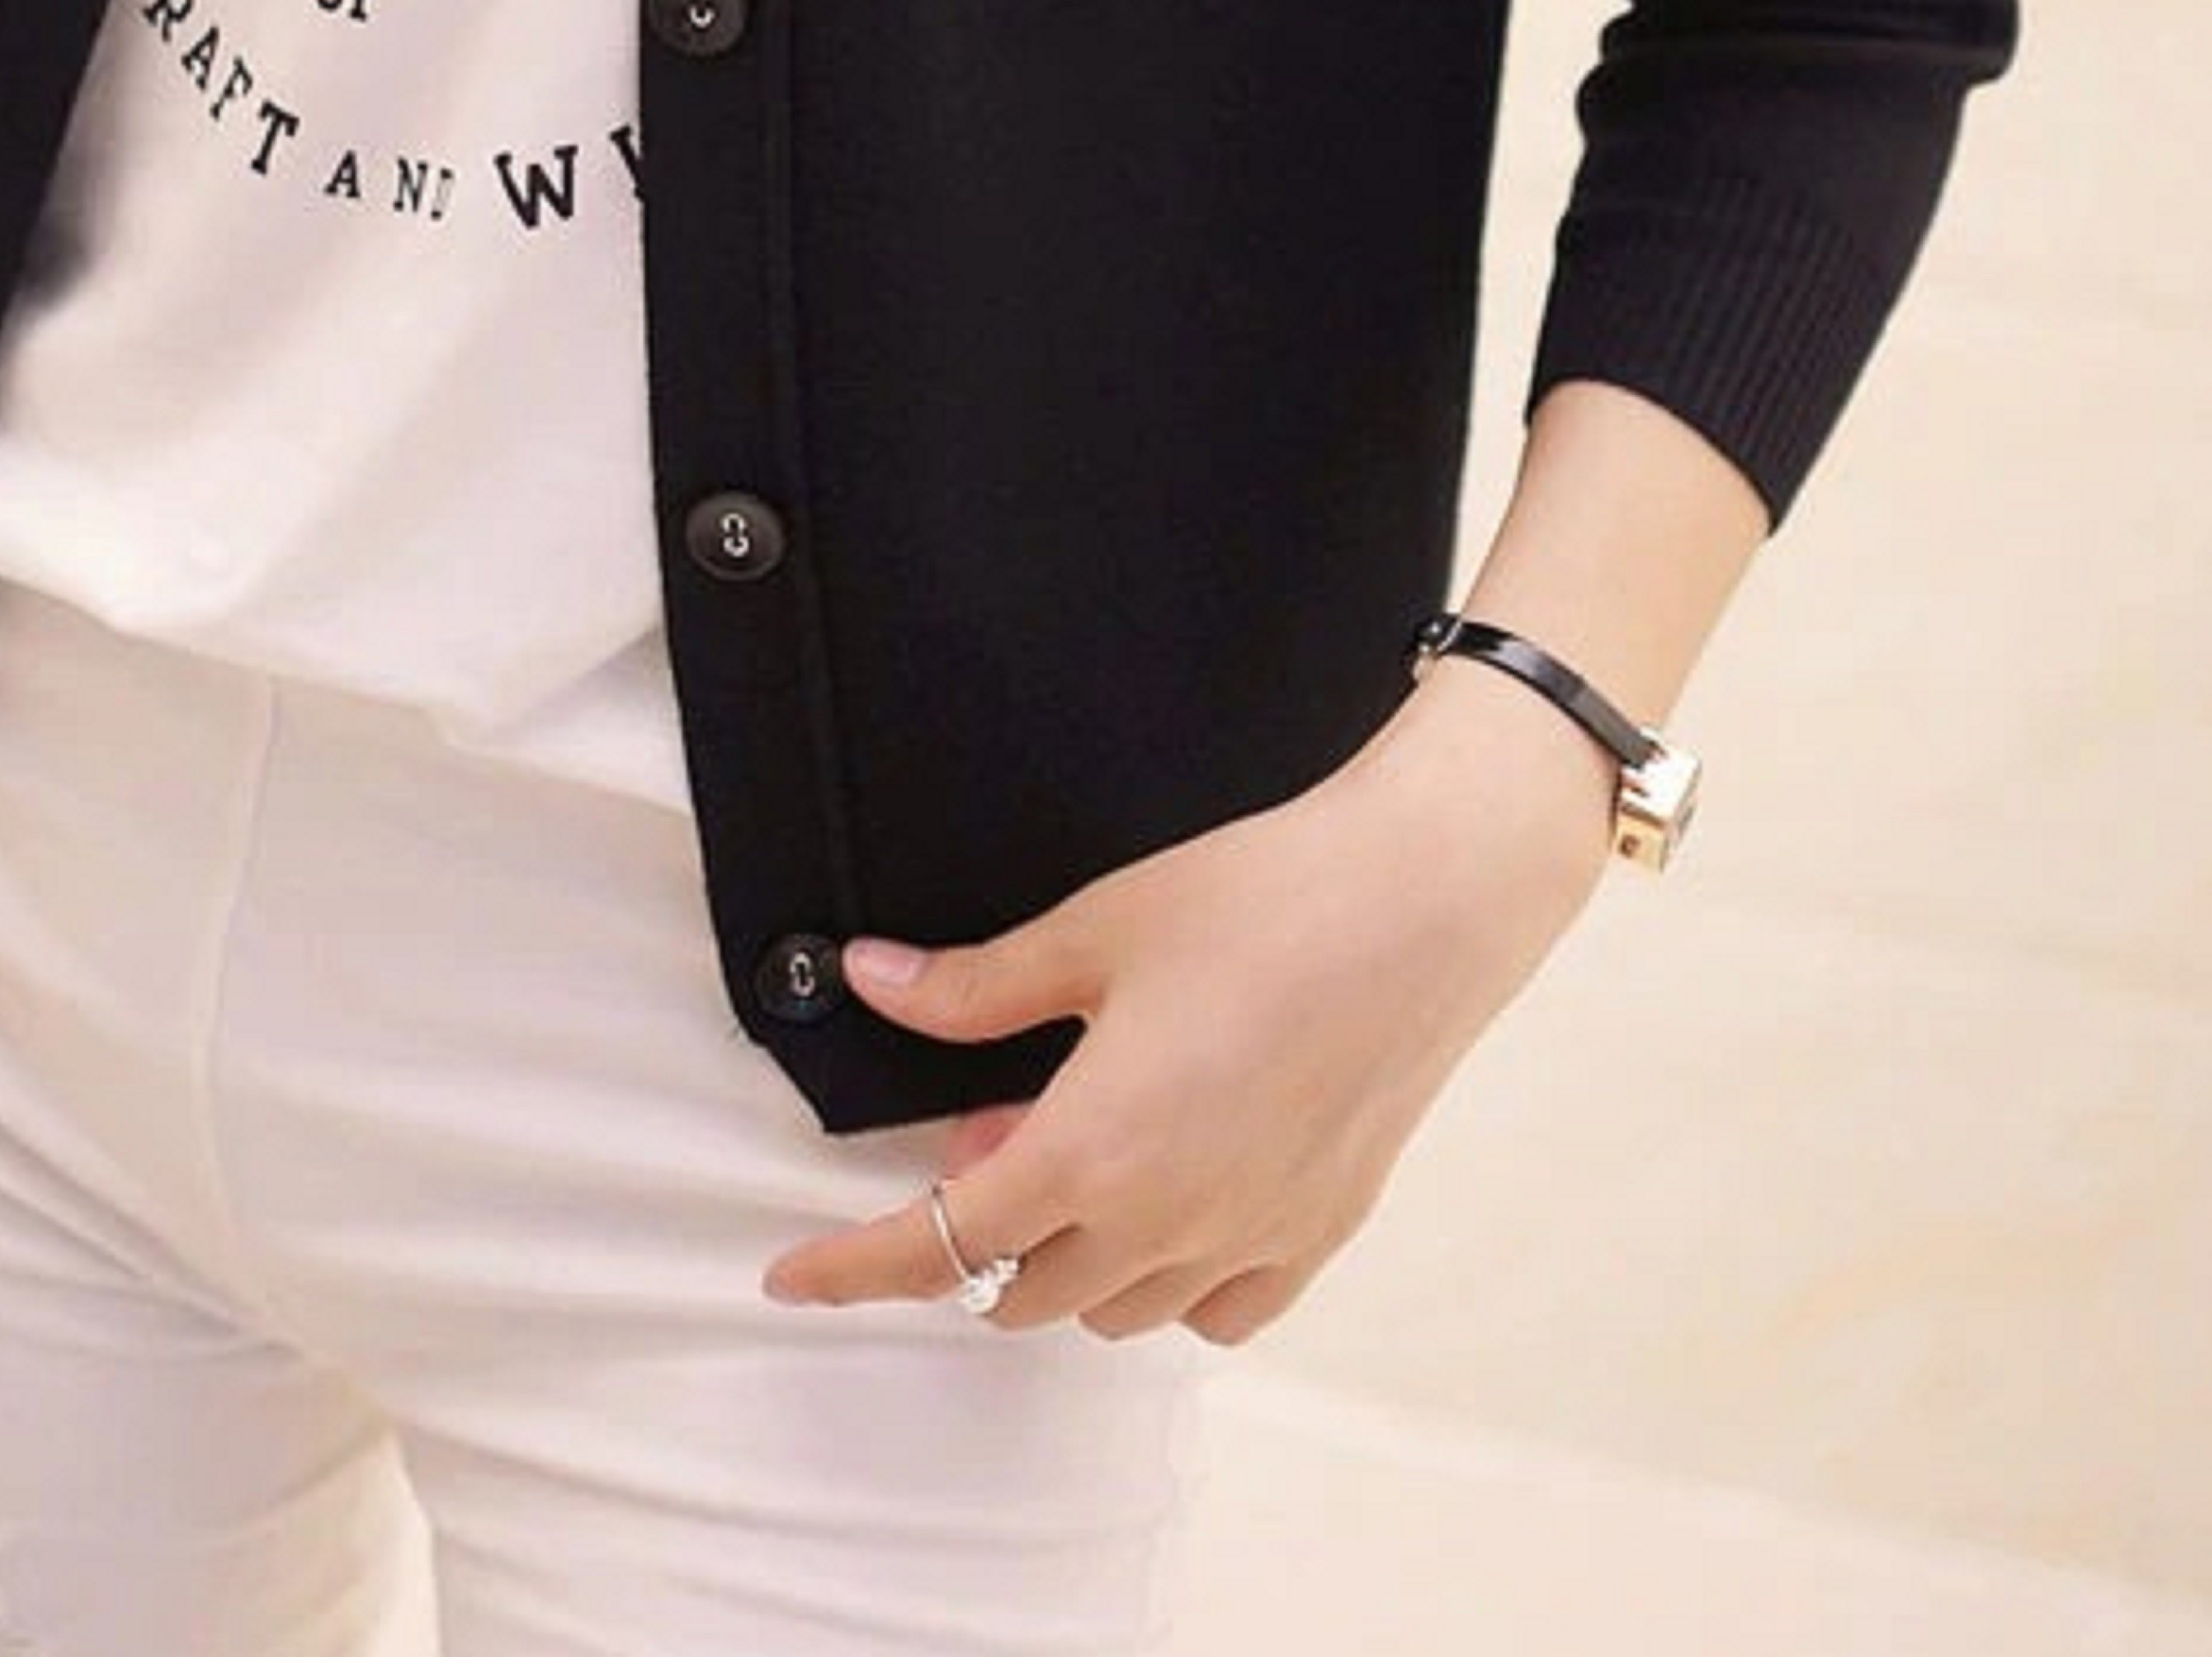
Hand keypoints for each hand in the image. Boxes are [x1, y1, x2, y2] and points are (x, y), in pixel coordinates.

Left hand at [757, 672, 1617, 1348]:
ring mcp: (1248, 1240)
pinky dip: (1167, 1281)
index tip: (790, 1278)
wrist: (1421, 904)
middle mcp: (1167, 1223)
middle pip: (1021, 1291)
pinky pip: (1216, 1310)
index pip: (941, 1242)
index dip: (854, 1268)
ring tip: (1078, 1135)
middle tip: (985, 1124)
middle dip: (974, 1233)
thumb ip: (975, 986)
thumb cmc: (1258, 902)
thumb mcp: (1093, 930)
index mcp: (1093, 1153)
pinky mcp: (1316, 1234)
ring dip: (1067, 1257)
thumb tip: (873, 979)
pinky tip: (1168, 1192)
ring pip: (1115, 1310)